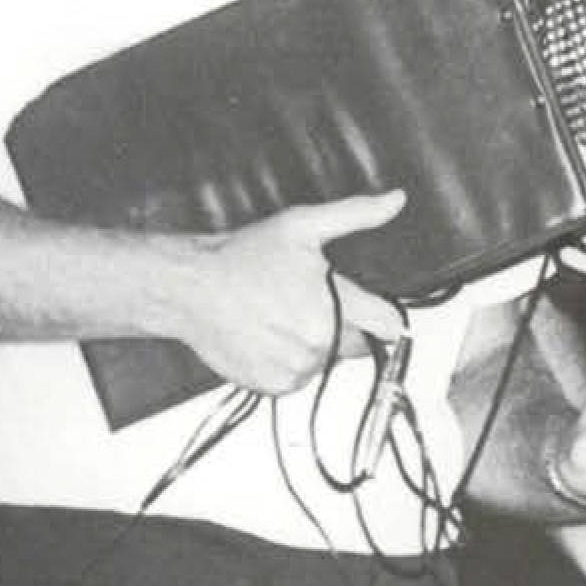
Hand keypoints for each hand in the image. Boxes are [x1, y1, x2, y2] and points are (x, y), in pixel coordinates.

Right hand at [175, 191, 406, 392]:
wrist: (190, 289)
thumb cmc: (242, 257)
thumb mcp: (303, 225)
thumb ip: (356, 214)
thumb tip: (396, 200)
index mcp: (335, 306)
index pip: (388, 324)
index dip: (384, 313)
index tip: (375, 308)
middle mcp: (319, 344)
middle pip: (358, 343)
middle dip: (347, 324)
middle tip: (311, 301)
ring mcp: (296, 369)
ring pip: (327, 360)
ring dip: (316, 343)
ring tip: (283, 314)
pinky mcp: (274, 385)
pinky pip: (299, 376)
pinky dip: (291, 360)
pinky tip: (269, 334)